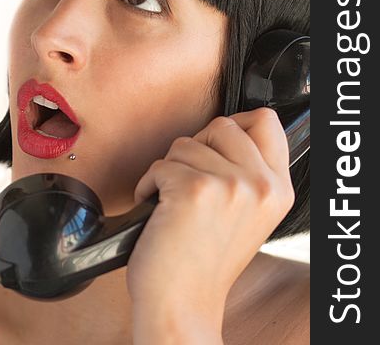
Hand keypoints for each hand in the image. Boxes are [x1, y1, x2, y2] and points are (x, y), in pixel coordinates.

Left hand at [126, 108, 294, 334]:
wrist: (182, 303)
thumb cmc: (205, 261)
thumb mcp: (248, 214)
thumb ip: (248, 171)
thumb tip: (229, 129)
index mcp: (277, 189)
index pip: (267, 122)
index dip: (237, 123)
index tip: (217, 142)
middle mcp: (260, 184)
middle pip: (222, 124)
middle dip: (197, 146)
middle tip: (190, 179)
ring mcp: (230, 185)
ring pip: (185, 143)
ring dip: (170, 170)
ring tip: (175, 203)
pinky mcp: (194, 189)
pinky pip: (159, 165)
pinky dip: (149, 186)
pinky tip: (159, 212)